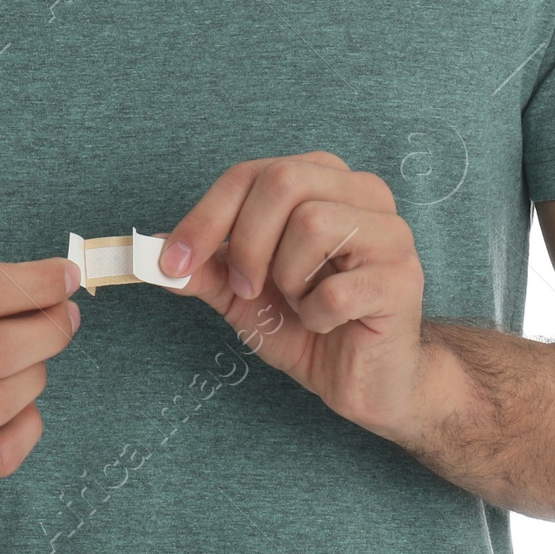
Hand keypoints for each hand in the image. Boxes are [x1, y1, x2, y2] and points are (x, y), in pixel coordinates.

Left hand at [157, 151, 427, 446]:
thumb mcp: (244, 295)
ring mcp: (390, 232)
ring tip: (302, 302)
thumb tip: (151, 251)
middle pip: (283, 180)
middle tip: (249, 289)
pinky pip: (337, 288)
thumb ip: (205, 268)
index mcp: (322, 179)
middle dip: (248, 243)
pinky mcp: (403, 279)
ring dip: (289, 279)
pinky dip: (317, 315)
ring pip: (312, 224)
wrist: (368, 379)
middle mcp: (362, 191)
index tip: (173, 261)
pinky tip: (328, 323)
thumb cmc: (310, 325)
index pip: (249, 174)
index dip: (205, 216)